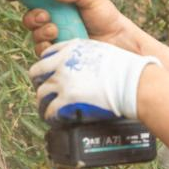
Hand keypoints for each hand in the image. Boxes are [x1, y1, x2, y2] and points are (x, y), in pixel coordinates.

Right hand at [14, 0, 139, 56]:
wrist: (118, 41)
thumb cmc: (106, 16)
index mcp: (56, 2)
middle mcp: (52, 19)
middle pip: (28, 18)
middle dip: (31, 16)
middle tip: (45, 16)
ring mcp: (54, 37)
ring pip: (34, 35)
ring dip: (40, 31)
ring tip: (55, 29)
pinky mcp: (57, 54)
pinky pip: (42, 52)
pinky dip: (45, 46)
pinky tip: (57, 43)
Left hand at [29, 39, 160, 120]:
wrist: (132, 83)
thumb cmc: (123, 68)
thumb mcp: (100, 50)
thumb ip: (84, 54)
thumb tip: (81, 62)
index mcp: (70, 49)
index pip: (46, 54)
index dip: (47, 66)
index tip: (50, 73)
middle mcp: (62, 64)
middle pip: (36, 73)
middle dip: (39, 83)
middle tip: (46, 92)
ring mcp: (63, 83)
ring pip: (41, 94)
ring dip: (44, 102)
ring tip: (48, 109)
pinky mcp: (67, 101)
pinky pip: (50, 111)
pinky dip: (51, 116)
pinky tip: (55, 119)